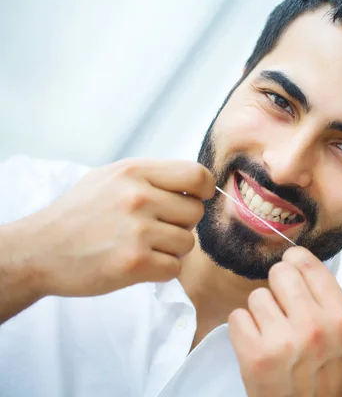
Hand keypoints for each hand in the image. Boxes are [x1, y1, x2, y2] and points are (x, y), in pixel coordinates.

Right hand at [11, 158, 214, 296]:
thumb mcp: (111, 178)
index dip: (203, 190)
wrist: (39, 251)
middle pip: (195, 213)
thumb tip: (196, 185)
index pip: (197, 175)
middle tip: (154, 229)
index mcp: (135, 171)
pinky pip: (175, 267)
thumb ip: (152, 177)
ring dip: (170, 249)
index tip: (193, 200)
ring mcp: (138, 230)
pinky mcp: (136, 262)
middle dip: (181, 224)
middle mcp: (139, 197)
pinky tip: (138, 264)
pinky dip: (161, 270)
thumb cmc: (79, 214)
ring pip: (187, 243)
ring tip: (141, 246)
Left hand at [228, 247, 341, 396]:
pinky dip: (244, 330)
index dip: (294, 261)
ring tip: (272, 333)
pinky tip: (257, 344)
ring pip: (257, 296)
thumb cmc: (333, 380)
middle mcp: (312, 323)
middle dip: (278, 285)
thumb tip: (299, 267)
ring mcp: (282, 339)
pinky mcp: (254, 356)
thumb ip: (327, 302)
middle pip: (280, 272)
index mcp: (341, 316)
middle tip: (281, 304)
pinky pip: (237, 317)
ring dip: (261, 312)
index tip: (290, 267)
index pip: (308, 264)